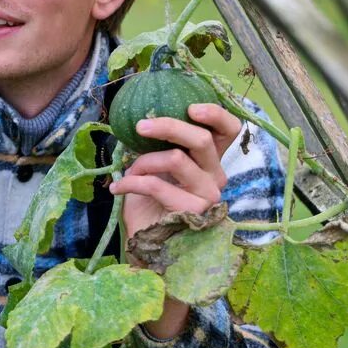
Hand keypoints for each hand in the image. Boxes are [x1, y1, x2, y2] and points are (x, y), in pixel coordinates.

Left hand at [109, 103, 242, 238]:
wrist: (147, 239)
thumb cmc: (152, 199)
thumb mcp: (156, 166)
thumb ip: (160, 144)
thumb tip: (145, 119)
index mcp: (211, 160)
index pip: (230, 130)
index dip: (216, 114)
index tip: (191, 108)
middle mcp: (216, 176)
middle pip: (202, 139)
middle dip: (168, 126)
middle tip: (141, 126)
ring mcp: (207, 194)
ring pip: (177, 159)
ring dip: (144, 161)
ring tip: (129, 171)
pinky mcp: (192, 211)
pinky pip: (157, 184)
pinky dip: (131, 182)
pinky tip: (118, 188)